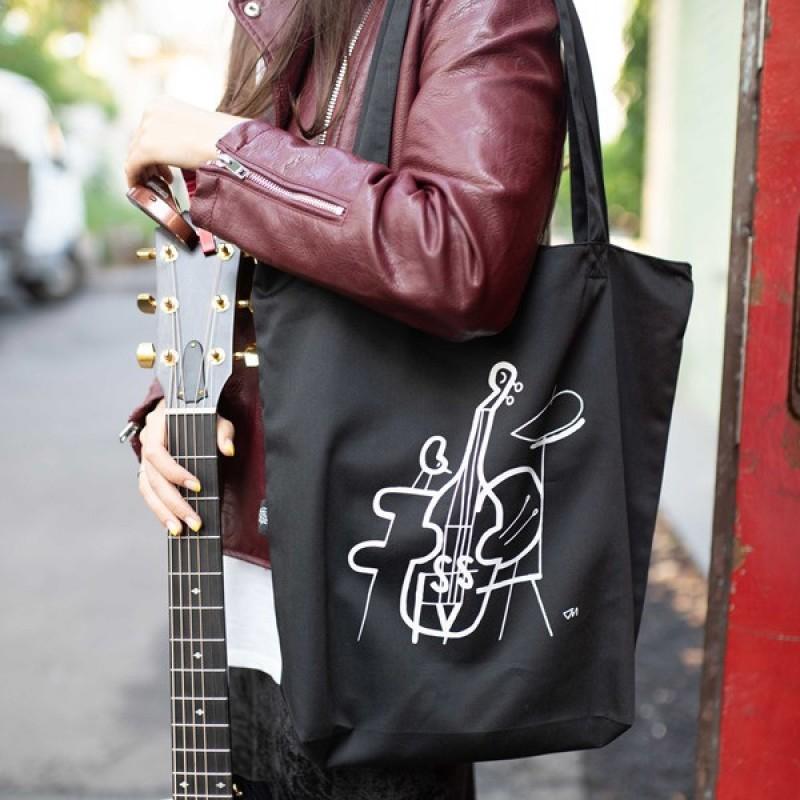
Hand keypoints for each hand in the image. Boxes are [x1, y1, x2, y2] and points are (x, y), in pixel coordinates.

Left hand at [124, 95, 247, 187]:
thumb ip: (184, 135)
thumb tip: (182, 150)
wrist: (228, 143)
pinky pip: (132, 166)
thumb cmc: (225, 139)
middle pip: (140, 140)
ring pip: (135, 154)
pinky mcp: (146, 147)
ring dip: (145, 171)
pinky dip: (135, 178)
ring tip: (160, 184)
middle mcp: (152, 111)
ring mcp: (147, 128)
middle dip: (150, 161)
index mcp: (164, 104)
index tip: (164, 165)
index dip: (155, 150)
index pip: (150, 129)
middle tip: (163, 177)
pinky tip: (142, 188)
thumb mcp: (198, 129)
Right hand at [138, 397, 235, 534]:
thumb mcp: (214, 416)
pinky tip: (172, 524)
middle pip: (153, 478)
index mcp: (158, 424)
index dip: (174, 472)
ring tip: (179, 530)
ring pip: (147, 489)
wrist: (185, 409)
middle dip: (174, 502)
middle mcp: (147, 441)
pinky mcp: (148, 470)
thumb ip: (222, 431)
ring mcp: (145, 457)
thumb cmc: (199, 414)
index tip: (197, 486)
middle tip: (194, 521)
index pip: (157, 452)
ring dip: (163, 512)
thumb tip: (228, 449)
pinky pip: (148, 493)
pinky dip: (159, 510)